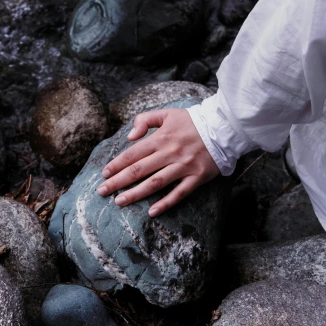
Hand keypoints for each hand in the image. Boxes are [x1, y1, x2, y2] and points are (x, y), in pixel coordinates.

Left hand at [96, 107, 219, 216]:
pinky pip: (179, 193)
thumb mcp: (167, 113)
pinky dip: (165, 203)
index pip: (133, 154)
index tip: (104, 174)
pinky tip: (152, 212)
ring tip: (119, 202)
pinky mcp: (197, 178)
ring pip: (155, 183)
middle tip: (102, 192)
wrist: (223, 128)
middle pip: (139, 170)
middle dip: (118, 182)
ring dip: (136, 194)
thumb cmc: (191, 121)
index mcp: (161, 138)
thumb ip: (145, 120)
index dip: (117, 165)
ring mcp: (184, 167)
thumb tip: (130, 137)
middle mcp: (170, 153)